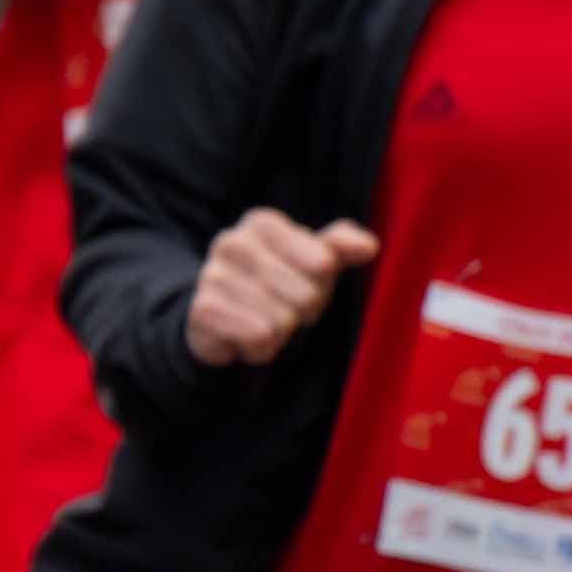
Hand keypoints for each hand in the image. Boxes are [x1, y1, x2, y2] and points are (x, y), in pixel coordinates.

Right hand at [183, 211, 374, 367]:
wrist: (226, 320)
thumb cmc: (281, 283)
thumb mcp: (315, 260)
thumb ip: (342, 245)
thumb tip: (369, 246)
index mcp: (261, 223)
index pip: (322, 262)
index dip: (321, 281)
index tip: (306, 280)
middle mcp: (232, 242)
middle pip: (303, 295)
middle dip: (302, 312)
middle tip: (284, 308)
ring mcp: (212, 275)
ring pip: (281, 320)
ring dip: (281, 333)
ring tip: (265, 324)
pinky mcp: (202, 310)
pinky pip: (257, 336)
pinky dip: (262, 348)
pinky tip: (248, 339)